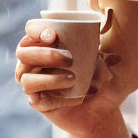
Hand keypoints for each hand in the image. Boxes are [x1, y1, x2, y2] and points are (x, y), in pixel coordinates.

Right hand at [14, 19, 124, 137]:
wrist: (101, 108)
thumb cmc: (99, 78)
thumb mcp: (103, 62)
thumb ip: (102, 55)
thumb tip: (115, 57)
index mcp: (45, 45)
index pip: (30, 31)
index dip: (36, 29)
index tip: (54, 35)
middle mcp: (32, 63)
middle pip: (23, 52)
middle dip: (44, 54)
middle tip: (70, 59)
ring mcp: (32, 83)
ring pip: (24, 77)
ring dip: (50, 77)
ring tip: (73, 79)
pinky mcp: (37, 102)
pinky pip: (35, 97)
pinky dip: (55, 95)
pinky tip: (73, 95)